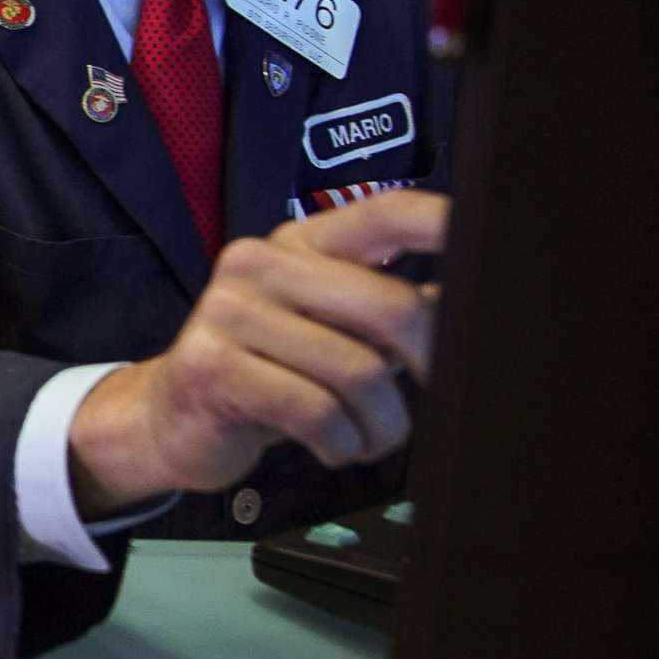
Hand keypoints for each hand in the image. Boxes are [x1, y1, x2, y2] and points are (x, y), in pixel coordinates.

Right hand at [68, 192, 447, 516]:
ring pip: (359, 372)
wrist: (169, 416)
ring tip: (369, 437)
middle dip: (428, 367)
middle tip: (425, 399)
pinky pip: (315, 411)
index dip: (442, 225)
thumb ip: (389, 309)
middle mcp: (260, 263)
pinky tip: (333, 445)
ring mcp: (229, 312)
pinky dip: (341, 442)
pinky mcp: (213, 367)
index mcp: (299, 243)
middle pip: (391, 307)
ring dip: (382, 425)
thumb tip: (470, 298)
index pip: (383, 213)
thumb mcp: (328, 329)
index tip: (488, 247)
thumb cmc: (266, 372)